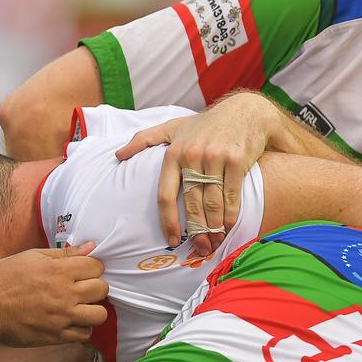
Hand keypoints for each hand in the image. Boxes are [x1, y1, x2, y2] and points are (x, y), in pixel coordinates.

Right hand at [0, 242, 107, 346]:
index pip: (97, 266)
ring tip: (81, 306)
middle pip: (102, 289)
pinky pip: (85, 334)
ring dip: (93, 309)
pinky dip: (82, 328)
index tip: (84, 270)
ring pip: (99, 315)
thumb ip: (64, 253)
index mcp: (59, 271)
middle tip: (83, 288)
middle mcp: (65, 294)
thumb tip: (90, 246)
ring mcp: (62, 317)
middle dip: (96, 286)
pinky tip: (72, 321)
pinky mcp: (56, 336)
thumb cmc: (4, 278)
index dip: (92, 267)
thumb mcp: (32, 257)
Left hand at [115, 93, 275, 255]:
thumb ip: (143, 140)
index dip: (167, 220)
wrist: (244, 112)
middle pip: (191, 202)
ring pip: (212, 202)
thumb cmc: (204, 124)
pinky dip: (230, 215)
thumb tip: (118, 155)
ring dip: (213, 227)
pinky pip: (232, 195)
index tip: (171, 240)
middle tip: (198, 249)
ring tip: (213, 243)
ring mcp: (215, 158)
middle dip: (195, 230)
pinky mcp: (237, 161)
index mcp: (173, 152)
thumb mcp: (171, 127)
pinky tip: (228, 227)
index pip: (165, 193)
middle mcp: (192, 155)